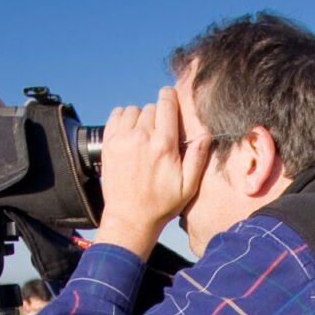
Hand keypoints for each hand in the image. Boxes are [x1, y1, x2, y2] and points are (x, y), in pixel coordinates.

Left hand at [94, 86, 214, 257]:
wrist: (130, 218)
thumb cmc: (161, 204)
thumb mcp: (188, 186)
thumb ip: (198, 158)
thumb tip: (206, 135)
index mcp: (163, 145)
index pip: (166, 104)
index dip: (170, 97)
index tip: (170, 98)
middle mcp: (141, 137)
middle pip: (151, 108)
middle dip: (157, 115)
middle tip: (160, 132)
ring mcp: (122, 139)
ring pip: (133, 110)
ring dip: (140, 117)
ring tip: (144, 133)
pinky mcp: (108, 144)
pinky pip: (116, 116)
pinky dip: (123, 118)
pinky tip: (129, 131)